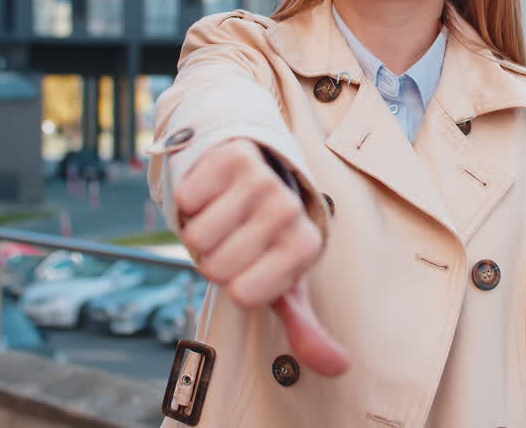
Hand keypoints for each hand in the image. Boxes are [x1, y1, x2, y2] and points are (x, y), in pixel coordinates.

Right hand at [173, 138, 348, 375]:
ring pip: (196, 236)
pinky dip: (190, 201)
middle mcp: (289, 210)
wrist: (254, 174)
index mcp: (305, 246)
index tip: (250, 266)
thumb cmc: (265, 239)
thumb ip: (306, 328)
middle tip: (233, 238)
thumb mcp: (285, 283)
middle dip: (213, 259)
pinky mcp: (232, 157)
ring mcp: (262, 179)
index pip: (242, 294)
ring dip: (199, 231)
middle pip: (215, 267)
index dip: (233, 285)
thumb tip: (338, 368)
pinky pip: (186, 200)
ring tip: (223, 217)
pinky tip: (212, 192)